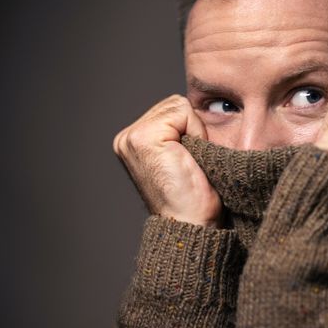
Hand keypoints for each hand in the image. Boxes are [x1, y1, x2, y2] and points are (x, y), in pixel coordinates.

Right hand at [112, 94, 221, 227]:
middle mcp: (126, 137)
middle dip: (192, 128)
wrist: (191, 224)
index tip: (189, 160)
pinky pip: (182, 111)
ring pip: (178, 105)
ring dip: (194, 131)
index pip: (172, 109)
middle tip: (189, 162)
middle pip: (174, 104)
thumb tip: (201, 106)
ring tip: (187, 161)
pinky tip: (187, 158)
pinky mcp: (142, 138)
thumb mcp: (183, 154)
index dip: (192, 129)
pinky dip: (195, 132)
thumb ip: (179, 129)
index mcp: (133, 140)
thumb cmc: (195, 197)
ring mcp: (131, 137)